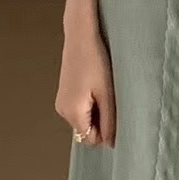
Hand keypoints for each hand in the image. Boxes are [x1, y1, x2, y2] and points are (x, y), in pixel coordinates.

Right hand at [56, 28, 115, 146]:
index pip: (91, 140)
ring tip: (104, 90)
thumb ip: (110, 122)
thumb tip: (111, 144)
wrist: (81, 35)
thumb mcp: (108, 94)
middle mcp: (63, 111)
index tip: (117, 115)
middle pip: (87, 130)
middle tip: (111, 99)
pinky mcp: (64, 93)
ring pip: (84, 119)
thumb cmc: (96, 61)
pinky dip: (91, 103)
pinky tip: (96, 86)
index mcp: (72, 113)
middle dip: (101, 121)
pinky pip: (80, 108)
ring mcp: (62, 101)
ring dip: (97, 111)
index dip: (106, 132)